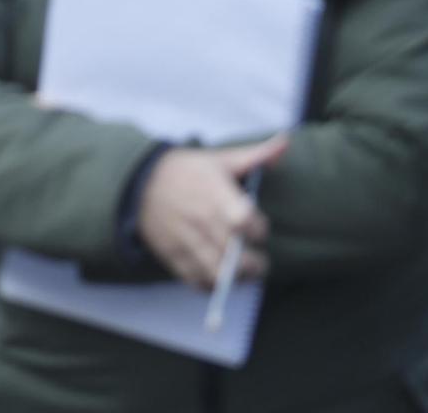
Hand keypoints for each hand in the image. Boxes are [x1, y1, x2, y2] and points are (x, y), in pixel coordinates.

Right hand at [138, 135, 286, 288]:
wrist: (141, 182)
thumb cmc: (189, 170)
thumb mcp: (221, 159)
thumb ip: (257, 156)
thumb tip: (286, 142)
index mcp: (216, 196)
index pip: (245, 223)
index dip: (258, 229)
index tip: (257, 226)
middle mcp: (202, 221)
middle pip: (237, 257)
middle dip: (255, 265)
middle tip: (258, 261)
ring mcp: (186, 241)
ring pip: (220, 275)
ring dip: (238, 279)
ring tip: (243, 272)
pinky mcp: (174, 257)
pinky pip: (198, 282)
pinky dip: (213, 286)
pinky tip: (219, 276)